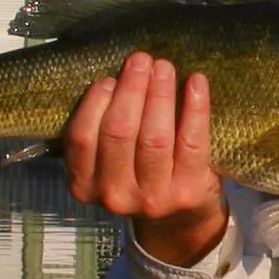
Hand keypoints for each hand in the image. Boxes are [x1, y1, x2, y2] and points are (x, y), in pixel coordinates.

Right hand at [63, 52, 227, 265]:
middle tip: (140, 60)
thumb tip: (116, 73)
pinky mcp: (187, 192)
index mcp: (84, 185)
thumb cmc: (140, 174)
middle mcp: (114, 195)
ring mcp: (152, 198)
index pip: (82, 139)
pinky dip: (195, 107)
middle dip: (130, 90)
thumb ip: (103, 129)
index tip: (108, 78)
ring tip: (163, 67)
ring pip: (154, 137)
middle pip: (119, 132)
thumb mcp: (109, 161)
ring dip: (159, 94)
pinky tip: (196, 82)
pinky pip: (191, 142)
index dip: (94, 104)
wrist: (180, 218)